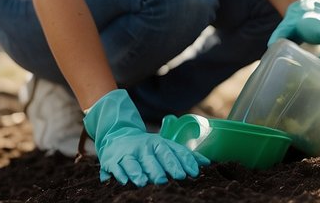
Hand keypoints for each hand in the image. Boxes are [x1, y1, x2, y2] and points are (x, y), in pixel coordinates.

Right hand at [83, 89, 207, 185]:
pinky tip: (122, 180)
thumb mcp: (165, 147)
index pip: (173, 151)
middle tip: (165, 180)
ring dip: (137, 172)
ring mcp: (128, 153)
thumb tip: (206, 162)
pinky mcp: (113, 160)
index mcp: (159, 143)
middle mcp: (144, 146)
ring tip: (143, 182)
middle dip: (159, 168)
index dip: (182, 161)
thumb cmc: (148, 147)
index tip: (191, 173)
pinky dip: (118, 173)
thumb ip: (184, 155)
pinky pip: (116, 167)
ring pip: (133, 162)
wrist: (118, 137)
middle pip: (153, 158)